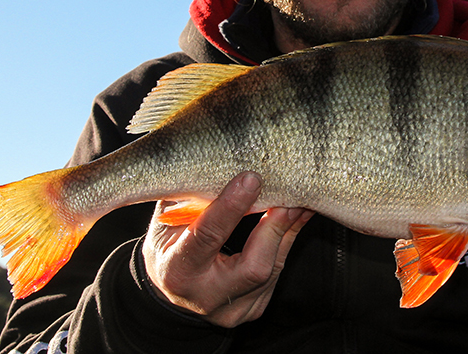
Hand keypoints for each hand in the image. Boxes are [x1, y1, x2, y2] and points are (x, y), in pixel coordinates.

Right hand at [142, 172, 313, 327]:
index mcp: (177, 270)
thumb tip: (222, 158)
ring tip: (300, 199)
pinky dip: (285, 243)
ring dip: (287, 231)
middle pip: (253, 267)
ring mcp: (232, 310)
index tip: (250, 178)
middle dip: (275, 227)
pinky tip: (292, 219)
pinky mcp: (252, 309)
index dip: (230, 207)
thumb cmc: (168, 246)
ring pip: (271, 270)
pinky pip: (277, 274)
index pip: (207, 237)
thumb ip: (191, 197)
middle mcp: (205, 296)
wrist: (169, 292)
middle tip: (291, 193)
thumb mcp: (167, 222)